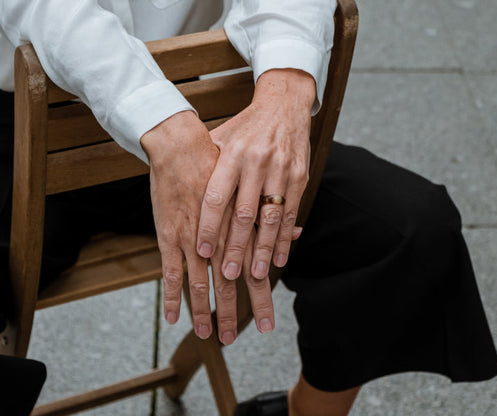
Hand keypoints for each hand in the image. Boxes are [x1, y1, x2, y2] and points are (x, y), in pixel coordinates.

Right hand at [141, 111, 274, 344]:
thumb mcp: (254, 189)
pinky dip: (171, 297)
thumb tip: (297, 233)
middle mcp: (220, 238)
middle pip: (230, 284)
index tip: (265, 325)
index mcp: (242, 229)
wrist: (184, 147)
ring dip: (205, 311)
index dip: (260, 300)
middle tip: (236, 340)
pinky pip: (170, 272)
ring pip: (201, 284)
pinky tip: (173, 318)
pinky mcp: (169, 235)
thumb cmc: (222, 167)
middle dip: (234, 314)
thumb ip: (273, 216)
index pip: (254, 272)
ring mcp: (193, 239)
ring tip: (208, 335)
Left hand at [197, 69, 314, 281]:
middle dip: (237, 247)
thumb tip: (183, 192)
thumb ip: (206, 164)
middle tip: (228, 274)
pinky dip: (285, 238)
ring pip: (271, 217)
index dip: (210, 226)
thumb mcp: (221, 137)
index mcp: (232, 155)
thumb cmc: (246, 126)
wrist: (284, 105)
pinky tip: (279, 258)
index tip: (203, 251)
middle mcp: (257, 164)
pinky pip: (291, 213)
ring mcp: (281, 171)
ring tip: (256, 274)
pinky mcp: (299, 177)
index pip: (218, 197)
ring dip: (263, 249)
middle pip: (245, 213)